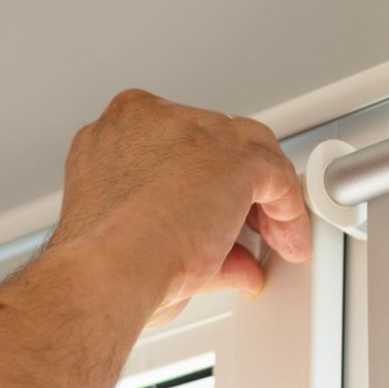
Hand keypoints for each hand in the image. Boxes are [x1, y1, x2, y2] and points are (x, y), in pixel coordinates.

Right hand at [51, 89, 311, 323]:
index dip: (199, 177)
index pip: (174, 140)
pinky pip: (277, 177)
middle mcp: (151, 118)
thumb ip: (190, 241)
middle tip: (244, 226)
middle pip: (213, 138)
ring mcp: (195, 130)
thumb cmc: (101, 261)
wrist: (108, 269)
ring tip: (271, 236)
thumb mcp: (136, 241)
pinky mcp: (235, 156)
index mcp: (116, 130)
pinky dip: (287, 211)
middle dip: (230, 182)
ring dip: (263, 193)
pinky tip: (287, 240)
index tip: (208, 208)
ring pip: (249, 148)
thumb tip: (231, 265)